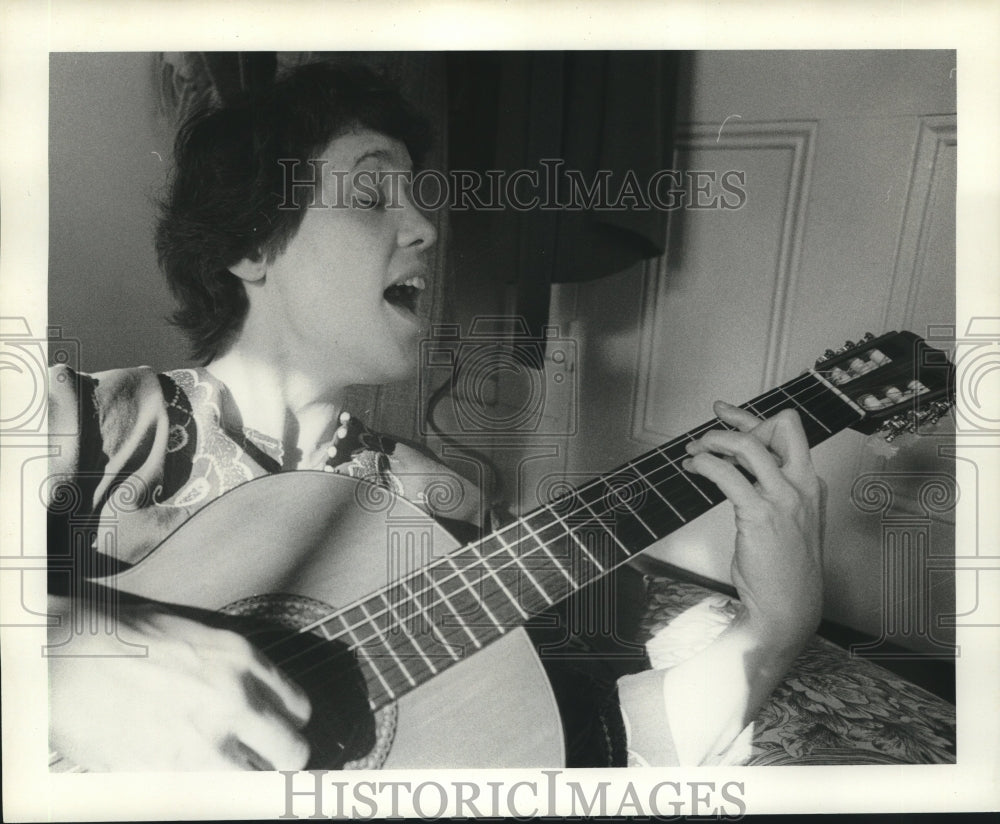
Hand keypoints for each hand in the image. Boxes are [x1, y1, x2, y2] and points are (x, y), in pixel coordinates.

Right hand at [48, 594, 311, 770]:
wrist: (68, 656)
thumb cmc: (123, 637)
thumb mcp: (196, 635)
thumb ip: (232, 668)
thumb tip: (252, 697)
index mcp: (241, 660)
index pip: (298, 706)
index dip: (290, 723)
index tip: (279, 731)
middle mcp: (235, 701)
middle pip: (291, 752)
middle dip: (284, 760)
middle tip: (269, 763)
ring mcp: (204, 742)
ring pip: (258, 784)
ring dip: (250, 782)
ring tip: (233, 776)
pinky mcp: (170, 775)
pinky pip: (210, 797)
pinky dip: (208, 794)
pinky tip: (193, 782)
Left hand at [682, 400, 824, 652]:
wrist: (789, 606)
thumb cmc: (784, 568)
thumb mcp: (787, 520)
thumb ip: (770, 491)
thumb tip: (737, 466)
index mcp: (811, 484)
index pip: (788, 433)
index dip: (753, 419)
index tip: (726, 414)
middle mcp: (802, 486)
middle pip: (780, 426)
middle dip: (740, 422)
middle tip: (708, 433)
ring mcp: (783, 499)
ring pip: (750, 445)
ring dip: (714, 440)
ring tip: (693, 451)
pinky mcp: (759, 515)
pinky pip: (728, 474)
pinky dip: (705, 464)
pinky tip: (693, 467)